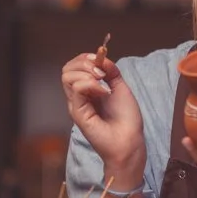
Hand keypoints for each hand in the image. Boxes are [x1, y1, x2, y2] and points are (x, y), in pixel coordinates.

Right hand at [61, 51, 144, 180]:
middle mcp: (78, 97)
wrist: (130, 140)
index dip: (85, 58)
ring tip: (103, 83)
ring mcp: (76, 104)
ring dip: (87, 73)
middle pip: (67, 70)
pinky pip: (76, 89)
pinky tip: (104, 93)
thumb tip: (102, 57)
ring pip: (67, 77)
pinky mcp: (78, 113)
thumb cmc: (126, 118)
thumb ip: (111, 72)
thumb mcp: (120, 88)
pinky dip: (91, 84)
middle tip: (102, 73)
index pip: (74, 67)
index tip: (101, 58)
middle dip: (84, 63)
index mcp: (87, 90)